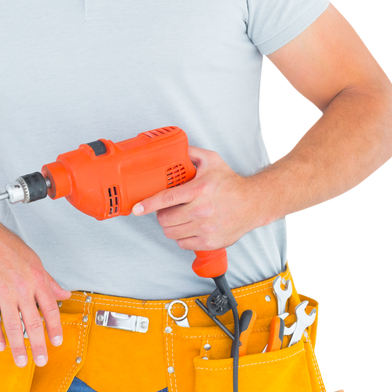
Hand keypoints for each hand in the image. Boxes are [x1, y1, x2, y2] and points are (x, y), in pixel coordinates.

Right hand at [0, 217, 70, 367]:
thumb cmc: (6, 247)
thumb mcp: (34, 260)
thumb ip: (48, 281)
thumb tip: (63, 294)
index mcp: (36, 278)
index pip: (50, 308)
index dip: (55, 327)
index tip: (56, 341)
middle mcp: (21, 287)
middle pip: (34, 322)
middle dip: (39, 345)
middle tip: (41, 360)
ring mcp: (2, 292)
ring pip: (14, 325)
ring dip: (19, 347)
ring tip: (22, 360)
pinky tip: (2, 344)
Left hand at [132, 145, 257, 251]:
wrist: (254, 203)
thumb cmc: (232, 183)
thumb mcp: (212, 160)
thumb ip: (191, 152)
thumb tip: (174, 147)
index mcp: (200, 190)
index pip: (167, 199)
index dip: (148, 204)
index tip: (137, 208)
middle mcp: (203, 210)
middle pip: (166, 219)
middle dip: (161, 214)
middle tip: (166, 209)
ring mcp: (207, 228)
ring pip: (172, 233)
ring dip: (170, 226)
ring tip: (177, 217)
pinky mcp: (211, 242)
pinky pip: (183, 244)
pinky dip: (181, 237)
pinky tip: (187, 227)